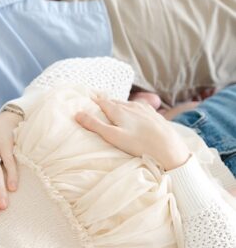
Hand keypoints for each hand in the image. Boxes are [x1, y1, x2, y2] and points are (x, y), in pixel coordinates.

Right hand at [75, 95, 190, 170]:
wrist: (170, 149)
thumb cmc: (139, 144)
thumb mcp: (113, 136)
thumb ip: (95, 125)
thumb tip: (77, 114)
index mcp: (119, 110)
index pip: (102, 102)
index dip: (93, 101)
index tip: (86, 98)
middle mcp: (132, 106)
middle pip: (115, 102)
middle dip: (105, 102)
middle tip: (98, 103)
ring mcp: (145, 109)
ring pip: (127, 104)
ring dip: (119, 105)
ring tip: (114, 109)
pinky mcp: (155, 115)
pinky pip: (139, 108)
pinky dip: (132, 109)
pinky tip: (134, 113)